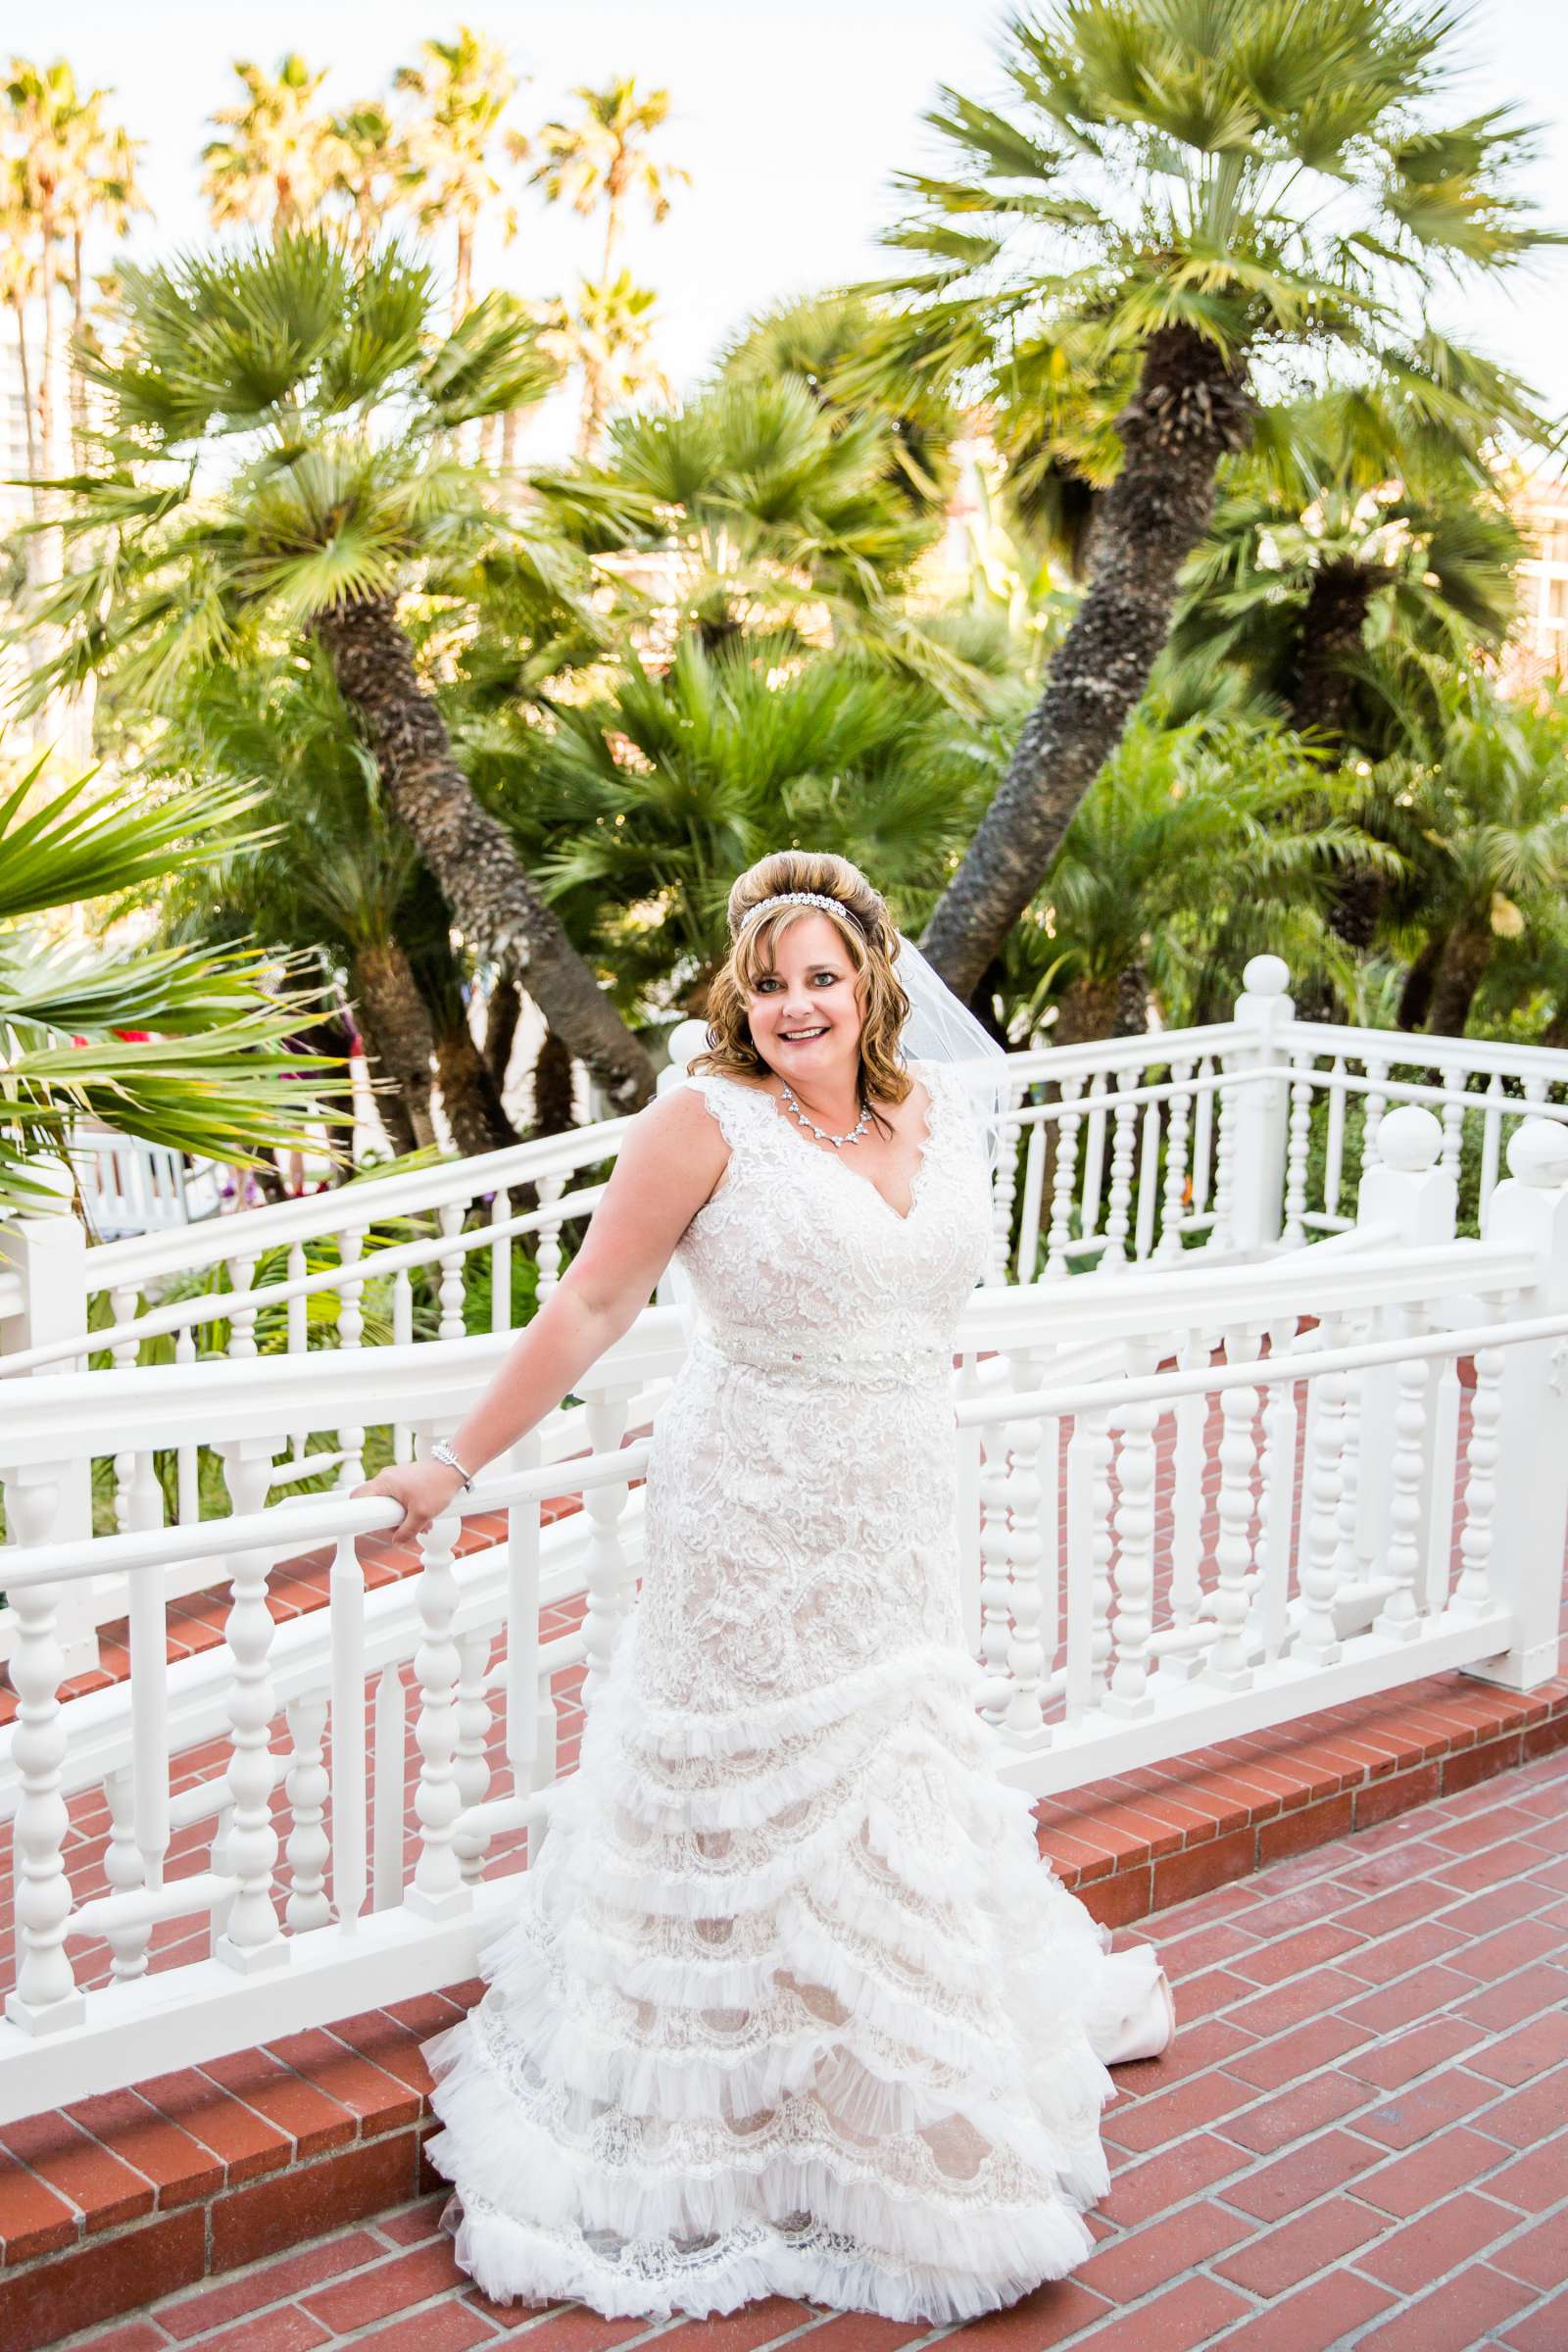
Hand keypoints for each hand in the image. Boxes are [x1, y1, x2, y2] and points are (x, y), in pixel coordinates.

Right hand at [352, 1459, 466, 1542]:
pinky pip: (400, 1498)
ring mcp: (396, 1478)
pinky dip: (410, 1509)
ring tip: (424, 1525)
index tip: (363, 1526)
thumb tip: (397, 1542)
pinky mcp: (405, 1480)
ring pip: (391, 1503)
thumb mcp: (422, 1514)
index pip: (358, 1496)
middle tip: (403, 1528)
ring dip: (404, 1517)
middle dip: (390, 1521)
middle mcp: (386, 1478)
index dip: (356, 1513)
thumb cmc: (438, 1486)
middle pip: (376, 1504)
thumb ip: (407, 1531)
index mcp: (384, 1483)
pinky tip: (426, 1517)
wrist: (455, 1468)